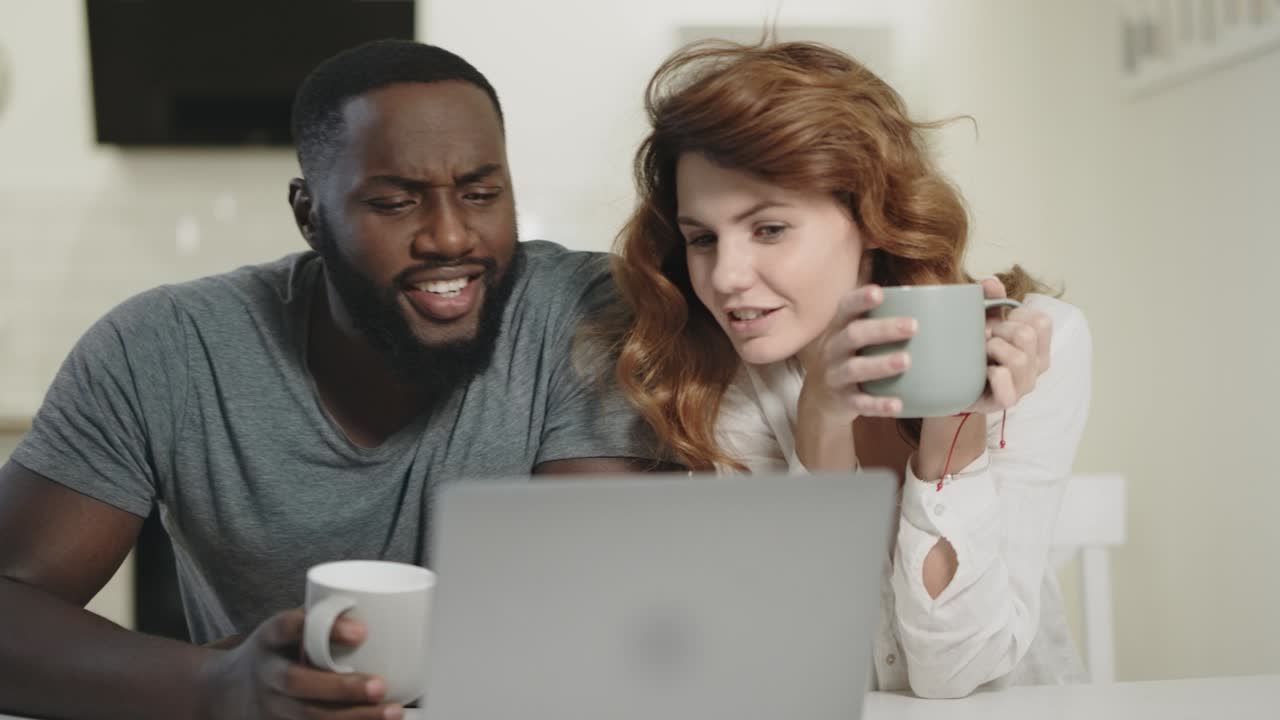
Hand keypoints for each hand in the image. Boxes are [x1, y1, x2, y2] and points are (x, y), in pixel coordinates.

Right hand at [195, 608, 402, 719]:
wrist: (227, 691)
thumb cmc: (274, 652)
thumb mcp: (284, 630)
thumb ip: (319, 620)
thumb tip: (376, 605)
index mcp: (268, 640)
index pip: (288, 628)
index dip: (325, 629)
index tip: (362, 631)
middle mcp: (266, 674)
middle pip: (298, 683)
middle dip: (341, 688)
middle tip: (380, 685)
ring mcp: (269, 707)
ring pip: (309, 716)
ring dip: (354, 716)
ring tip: (393, 711)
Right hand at [799, 284, 917, 423]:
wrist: (821, 398)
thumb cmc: (845, 352)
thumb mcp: (847, 323)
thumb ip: (863, 290)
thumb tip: (876, 244)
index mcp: (839, 327)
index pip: (845, 308)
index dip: (860, 300)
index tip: (880, 292)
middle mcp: (833, 349)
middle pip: (854, 336)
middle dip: (882, 330)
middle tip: (914, 325)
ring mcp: (836, 376)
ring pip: (856, 369)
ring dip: (880, 365)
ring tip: (906, 361)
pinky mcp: (843, 401)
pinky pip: (860, 403)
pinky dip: (878, 405)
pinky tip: (898, 404)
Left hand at [965, 277, 1051, 413]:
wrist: (952, 385)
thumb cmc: (973, 352)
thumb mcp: (983, 322)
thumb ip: (990, 300)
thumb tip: (990, 282)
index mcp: (1038, 344)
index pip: (1042, 321)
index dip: (1017, 315)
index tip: (1001, 322)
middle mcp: (1037, 365)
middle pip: (1027, 335)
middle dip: (1001, 331)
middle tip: (985, 339)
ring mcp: (1024, 385)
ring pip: (1019, 358)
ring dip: (994, 350)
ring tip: (982, 355)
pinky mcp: (1007, 401)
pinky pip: (1007, 384)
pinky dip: (994, 374)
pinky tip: (984, 372)